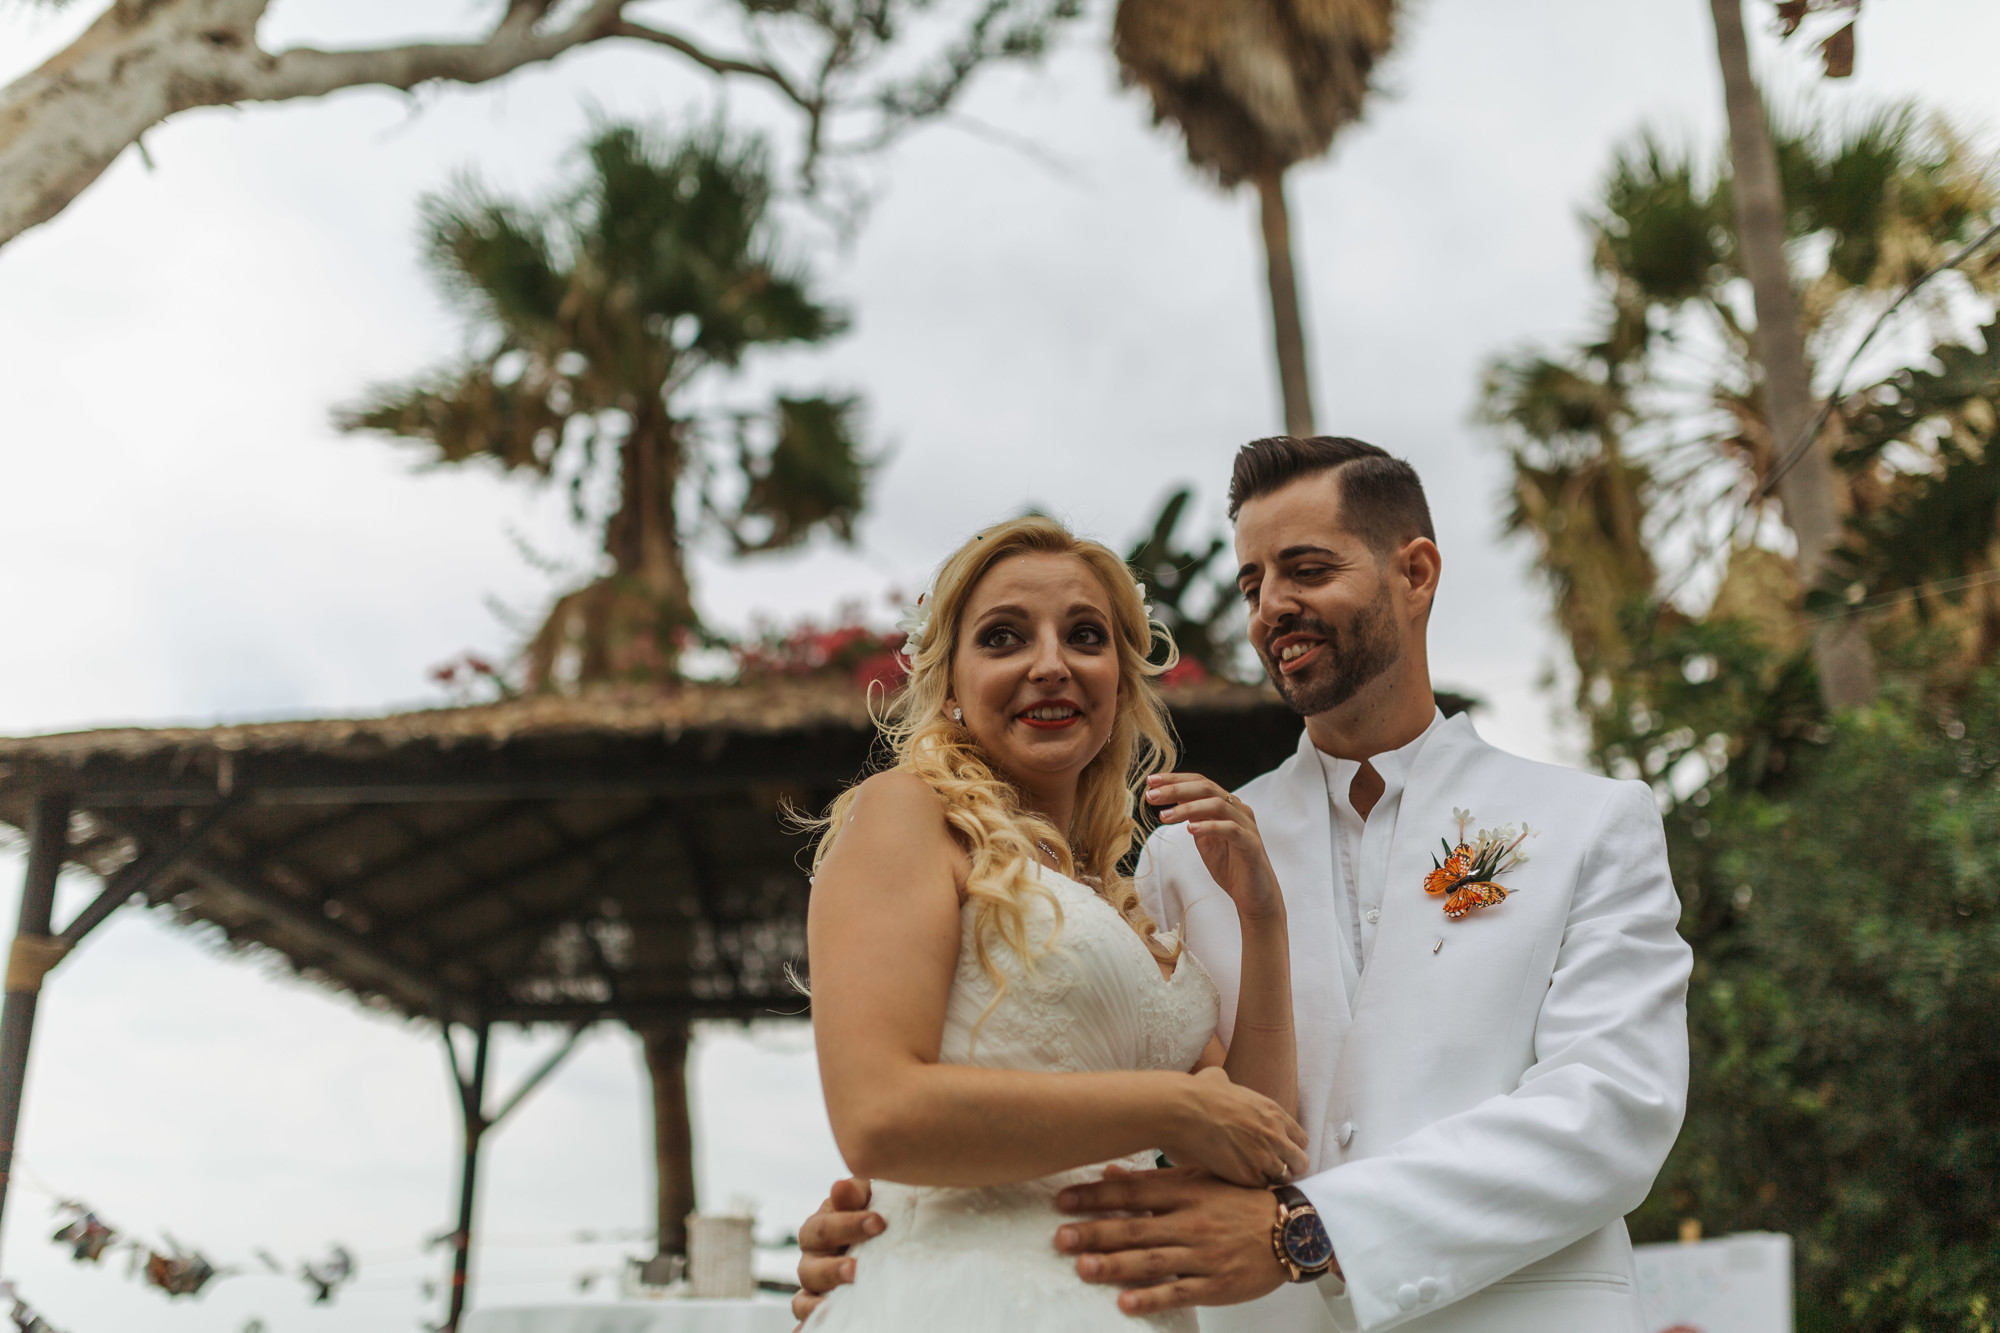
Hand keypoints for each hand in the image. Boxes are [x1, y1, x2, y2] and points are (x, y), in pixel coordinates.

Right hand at [791, 1176, 881, 1327]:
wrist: (884, 1234)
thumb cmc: (874, 1211)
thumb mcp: (867, 1197)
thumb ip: (854, 1193)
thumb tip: (839, 1186)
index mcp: (819, 1228)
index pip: (822, 1228)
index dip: (848, 1225)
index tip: (879, 1222)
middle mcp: (812, 1259)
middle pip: (809, 1269)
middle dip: (832, 1270)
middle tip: (856, 1269)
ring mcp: (816, 1288)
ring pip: (803, 1300)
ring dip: (817, 1305)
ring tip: (836, 1307)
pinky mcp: (822, 1308)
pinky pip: (808, 1321)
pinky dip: (807, 1327)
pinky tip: (808, 1331)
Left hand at [1054, 1165, 1291, 1314]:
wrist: (1295, 1228)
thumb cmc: (1242, 1200)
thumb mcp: (1201, 1179)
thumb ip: (1154, 1180)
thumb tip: (1110, 1174)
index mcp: (1186, 1191)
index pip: (1132, 1192)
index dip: (1095, 1196)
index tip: (1063, 1200)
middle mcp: (1191, 1221)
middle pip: (1135, 1227)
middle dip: (1095, 1232)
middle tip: (1060, 1237)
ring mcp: (1203, 1254)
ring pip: (1152, 1260)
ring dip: (1115, 1265)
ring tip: (1082, 1268)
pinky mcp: (1216, 1285)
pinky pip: (1179, 1292)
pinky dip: (1151, 1299)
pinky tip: (1125, 1303)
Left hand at [1146, 774, 1282, 920]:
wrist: (1254, 896)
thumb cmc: (1230, 867)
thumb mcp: (1205, 840)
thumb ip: (1193, 819)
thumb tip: (1171, 801)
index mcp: (1227, 806)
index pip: (1200, 783)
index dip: (1175, 779)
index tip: (1150, 781)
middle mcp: (1238, 810)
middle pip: (1206, 788)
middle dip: (1176, 789)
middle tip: (1151, 795)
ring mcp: (1247, 826)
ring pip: (1217, 805)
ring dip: (1187, 808)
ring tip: (1164, 816)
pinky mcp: (1251, 844)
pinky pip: (1231, 829)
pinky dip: (1209, 826)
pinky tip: (1190, 829)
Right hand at [1167, 1067, 1308, 1187]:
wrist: (1186, 1111)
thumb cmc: (1200, 1092)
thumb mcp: (1222, 1080)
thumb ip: (1230, 1085)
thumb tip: (1218, 1080)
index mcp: (1275, 1114)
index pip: (1301, 1140)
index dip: (1291, 1147)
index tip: (1279, 1152)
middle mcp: (1276, 1136)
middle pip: (1301, 1163)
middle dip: (1290, 1167)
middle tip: (1273, 1169)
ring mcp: (1264, 1158)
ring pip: (1283, 1178)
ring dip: (1270, 1178)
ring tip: (1252, 1174)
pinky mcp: (1248, 1176)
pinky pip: (1260, 1187)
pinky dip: (1252, 1185)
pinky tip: (1239, 1177)